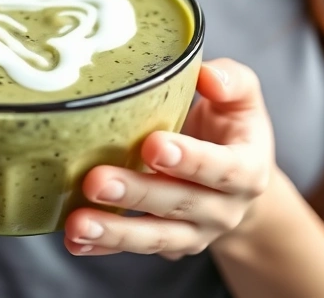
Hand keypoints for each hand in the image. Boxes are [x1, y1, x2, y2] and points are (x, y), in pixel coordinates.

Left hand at [63, 58, 274, 258]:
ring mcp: (195, 232)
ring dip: (114, 231)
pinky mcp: (168, 245)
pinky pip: (134, 247)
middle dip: (137, 193)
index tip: (152, 146)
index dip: (189, 160)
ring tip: (77, 224)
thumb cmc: (231, 127)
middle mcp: (224, 209)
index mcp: (248, 170)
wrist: (237, 181)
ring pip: (155, 236)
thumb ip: (231, 81)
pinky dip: (102, 247)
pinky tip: (75, 242)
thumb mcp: (243, 98)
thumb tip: (206, 75)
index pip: (221, 169)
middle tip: (97, 181)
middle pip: (179, 203)